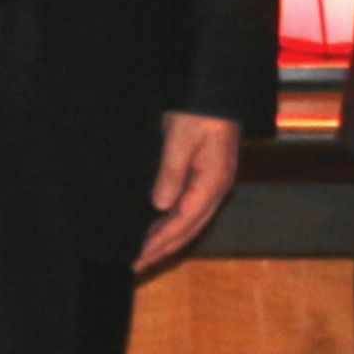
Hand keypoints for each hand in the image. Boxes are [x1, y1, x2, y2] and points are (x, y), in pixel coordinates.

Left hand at [135, 112, 242, 273]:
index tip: (140, 257)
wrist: (216, 88)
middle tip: (137, 266)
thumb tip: (160, 207)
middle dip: (163, 250)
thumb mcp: (181, 137)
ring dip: (167, 239)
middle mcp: (216, 187)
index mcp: (213, 181)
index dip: (161, 242)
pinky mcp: (205, 175)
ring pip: (189, 221)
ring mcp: (212, 183)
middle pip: (189, 228)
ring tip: (144, 254)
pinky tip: (156, 226)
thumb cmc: (200, 109)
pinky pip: (187, 208)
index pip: (184, 221)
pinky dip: (171, 222)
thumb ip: (171, 172)